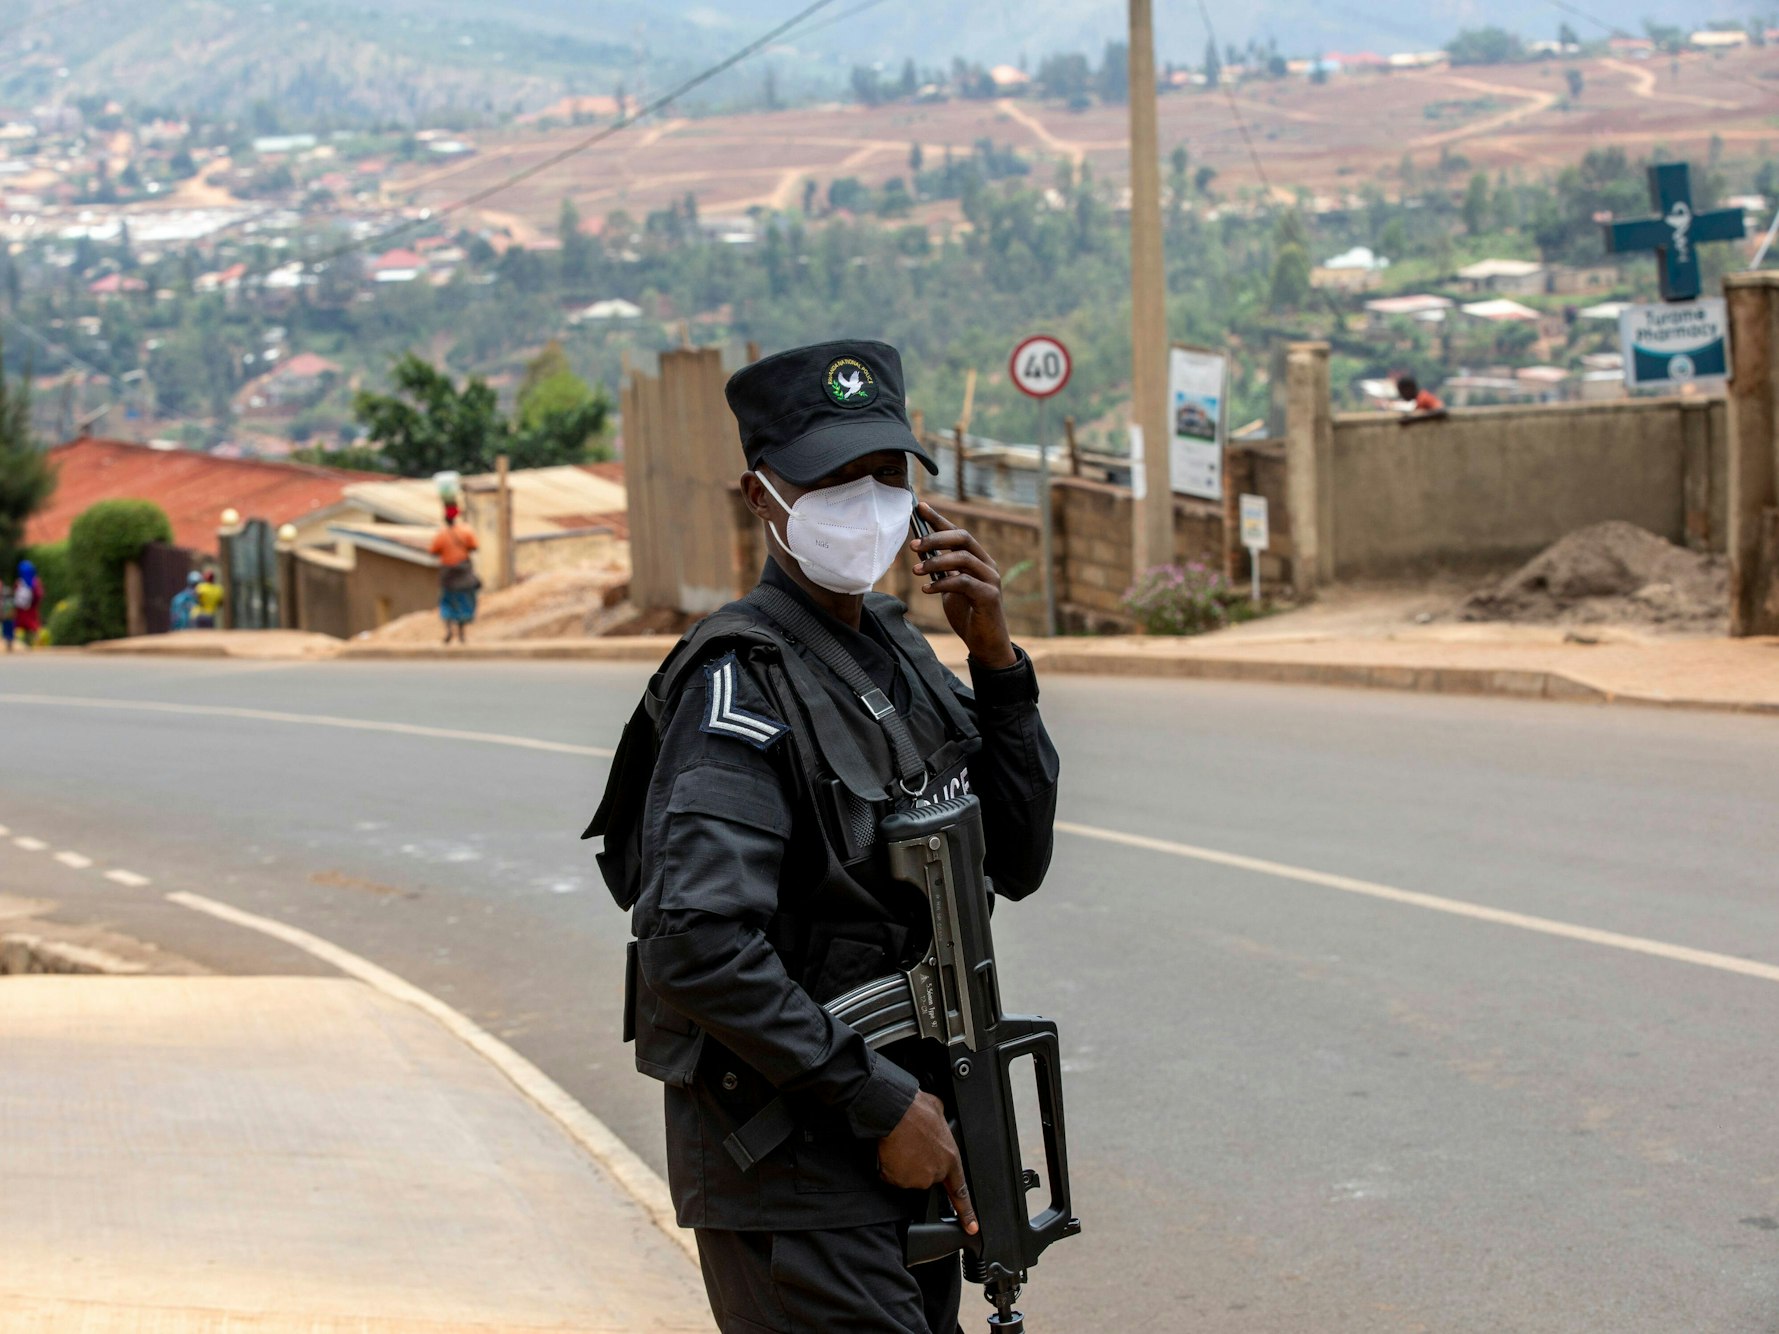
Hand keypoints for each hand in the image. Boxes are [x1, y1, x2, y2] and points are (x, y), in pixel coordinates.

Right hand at [877, 1090, 978, 1235]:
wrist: (895, 1110)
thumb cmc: (916, 1108)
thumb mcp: (938, 1110)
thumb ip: (941, 1124)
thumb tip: (937, 1120)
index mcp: (950, 1158)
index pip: (960, 1191)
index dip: (966, 1212)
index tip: (971, 1227)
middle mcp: (935, 1173)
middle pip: (926, 1176)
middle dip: (919, 1164)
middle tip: (913, 1144)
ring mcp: (917, 1178)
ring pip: (908, 1176)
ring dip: (903, 1164)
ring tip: (901, 1144)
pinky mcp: (899, 1179)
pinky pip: (892, 1176)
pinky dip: (889, 1166)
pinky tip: (891, 1150)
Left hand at [910, 502, 1017, 665]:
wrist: (986, 644)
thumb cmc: (968, 614)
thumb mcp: (951, 589)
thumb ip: (942, 571)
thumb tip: (921, 552)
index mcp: (978, 559)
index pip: (958, 532)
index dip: (938, 519)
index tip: (920, 508)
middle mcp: (987, 564)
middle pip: (962, 538)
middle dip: (935, 538)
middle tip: (913, 545)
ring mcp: (991, 579)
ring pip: (962, 558)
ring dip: (935, 562)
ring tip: (915, 571)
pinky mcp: (989, 596)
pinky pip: (963, 582)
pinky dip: (942, 583)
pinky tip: (926, 589)